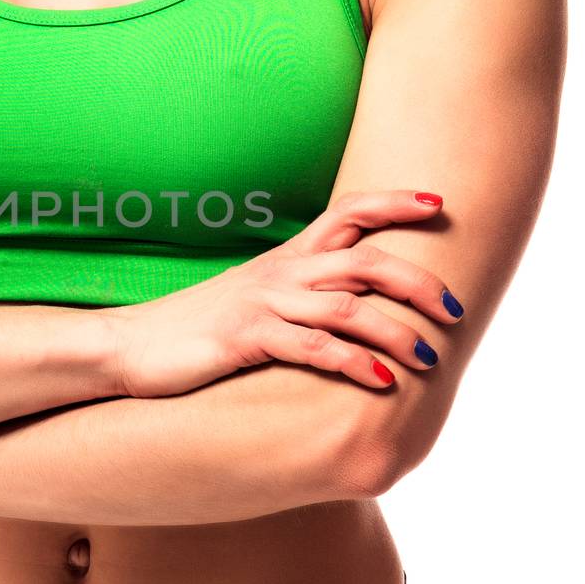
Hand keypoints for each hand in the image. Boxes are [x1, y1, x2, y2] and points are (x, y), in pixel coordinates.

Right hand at [106, 191, 463, 396]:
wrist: (129, 346)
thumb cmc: (198, 328)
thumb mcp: (254, 300)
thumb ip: (301, 295)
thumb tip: (352, 307)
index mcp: (286, 258)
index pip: (349, 212)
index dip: (395, 201)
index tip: (440, 202)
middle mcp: (281, 273)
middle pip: (366, 259)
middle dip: (418, 281)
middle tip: (455, 310)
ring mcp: (263, 303)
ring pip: (348, 307)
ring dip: (396, 333)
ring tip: (428, 358)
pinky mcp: (246, 338)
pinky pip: (311, 346)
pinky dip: (351, 363)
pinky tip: (379, 381)